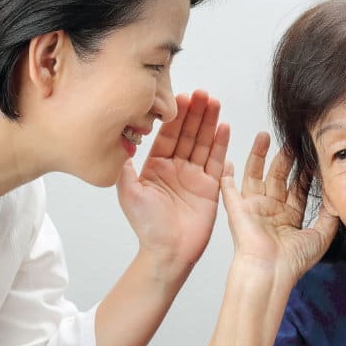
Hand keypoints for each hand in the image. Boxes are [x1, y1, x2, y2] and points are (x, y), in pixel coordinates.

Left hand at [117, 90, 229, 275]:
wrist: (168, 252)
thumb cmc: (147, 227)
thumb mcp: (129, 193)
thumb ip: (126, 167)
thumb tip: (122, 142)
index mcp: (156, 166)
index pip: (167, 134)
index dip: (175, 116)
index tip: (180, 97)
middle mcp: (176, 167)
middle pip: (188, 133)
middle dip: (195, 112)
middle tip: (202, 93)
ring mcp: (195, 175)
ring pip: (203, 142)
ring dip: (209, 122)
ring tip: (214, 102)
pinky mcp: (211, 185)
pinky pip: (216, 160)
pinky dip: (220, 143)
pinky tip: (224, 126)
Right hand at [221, 132, 337, 284]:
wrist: (271, 272)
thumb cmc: (293, 261)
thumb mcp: (321, 235)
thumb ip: (330, 216)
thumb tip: (336, 197)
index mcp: (290, 217)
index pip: (298, 188)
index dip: (305, 171)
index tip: (311, 154)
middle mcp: (271, 210)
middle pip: (278, 176)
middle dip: (285, 158)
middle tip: (291, 140)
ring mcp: (254, 208)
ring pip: (256, 175)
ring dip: (258, 156)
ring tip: (263, 136)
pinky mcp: (238, 209)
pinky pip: (229, 189)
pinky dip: (226, 176)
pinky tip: (227, 160)